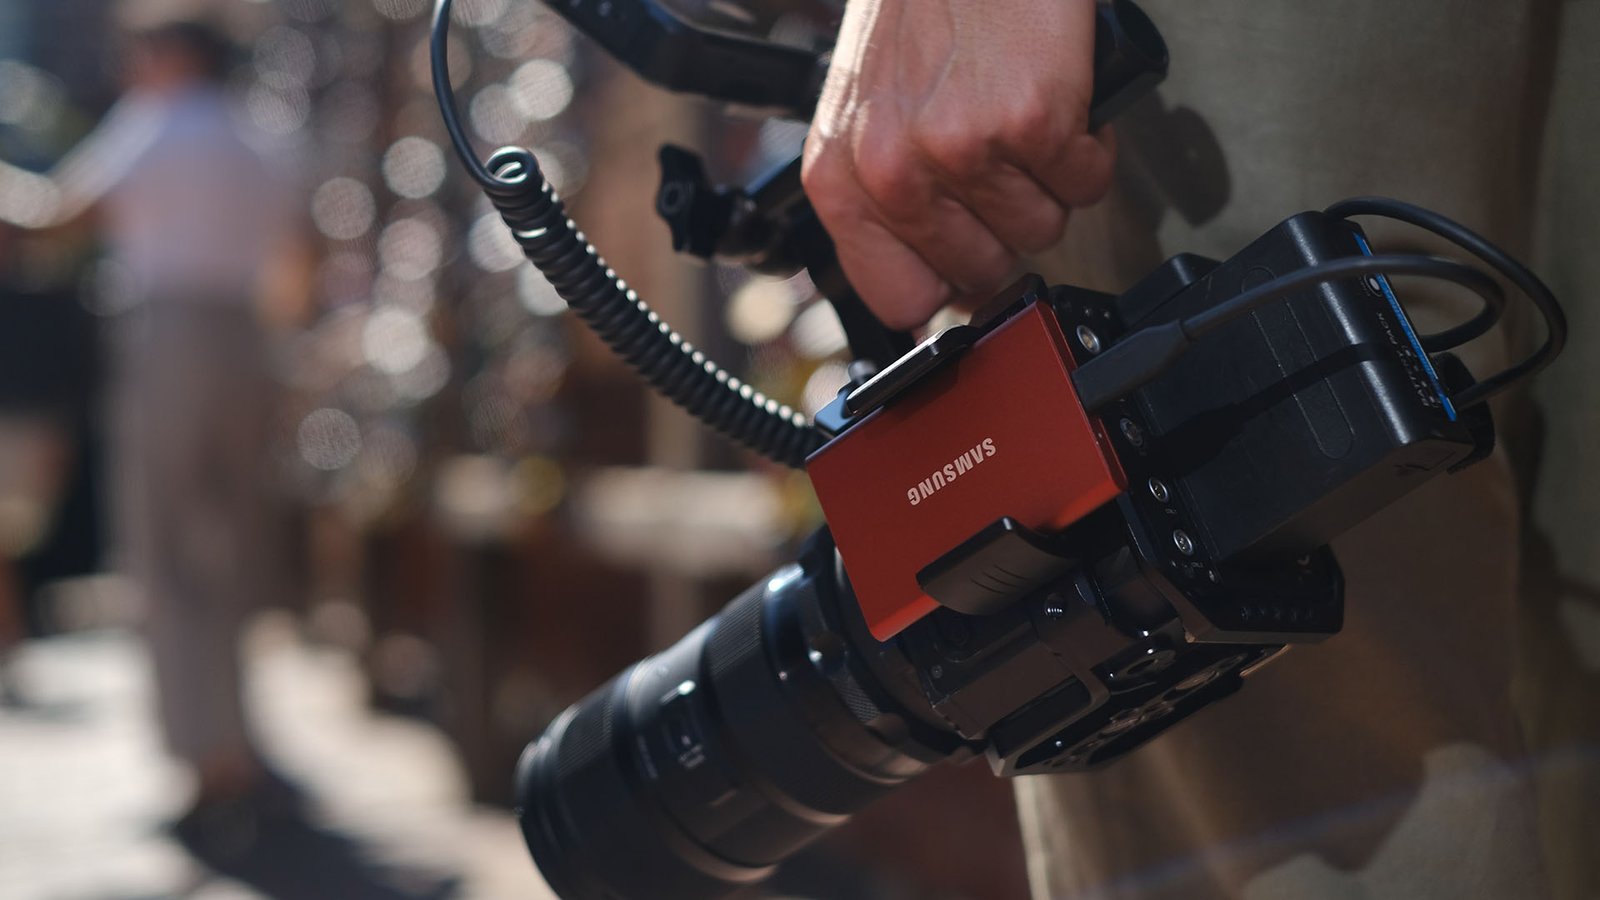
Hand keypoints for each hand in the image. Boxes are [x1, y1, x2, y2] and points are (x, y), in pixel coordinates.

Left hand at [801, 0, 1113, 329]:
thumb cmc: (921, 10)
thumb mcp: (866, 114)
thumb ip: (883, 203)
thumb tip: (931, 288)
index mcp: (842, 180)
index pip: (897, 299)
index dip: (944, 290)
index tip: (966, 273)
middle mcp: (893, 174)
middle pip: (983, 270)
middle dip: (1006, 222)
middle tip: (1000, 163)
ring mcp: (961, 151)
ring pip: (1041, 229)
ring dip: (1049, 181)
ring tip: (1023, 120)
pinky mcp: (1030, 124)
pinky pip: (1085, 183)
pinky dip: (1088, 146)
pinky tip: (1056, 99)